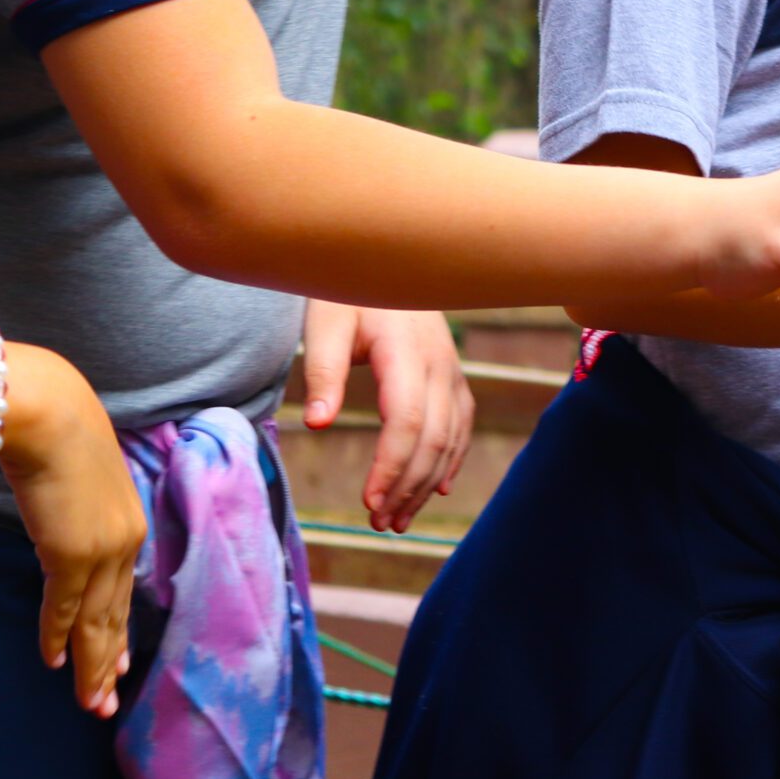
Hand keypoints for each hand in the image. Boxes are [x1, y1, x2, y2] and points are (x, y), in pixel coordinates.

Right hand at [0, 345, 144, 717]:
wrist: (46, 414)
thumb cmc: (58, 432)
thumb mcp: (81, 477)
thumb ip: (81, 508)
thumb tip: (65, 523)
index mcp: (130, 521)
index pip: (126, 588)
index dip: (121, 628)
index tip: (120, 661)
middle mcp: (125, 540)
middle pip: (117, 614)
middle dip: (110, 661)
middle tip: (106, 702)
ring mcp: (102, 550)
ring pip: (98, 622)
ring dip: (91, 665)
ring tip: (89, 702)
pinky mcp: (73, 554)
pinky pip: (65, 609)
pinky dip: (59, 639)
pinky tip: (55, 663)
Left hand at [300, 301, 473, 533]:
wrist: (383, 256)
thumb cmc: (347, 288)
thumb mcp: (325, 322)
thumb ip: (323, 372)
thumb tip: (318, 424)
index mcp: (406, 351)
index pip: (407, 420)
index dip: (391, 465)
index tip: (368, 501)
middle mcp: (438, 363)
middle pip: (434, 438)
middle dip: (408, 486)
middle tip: (378, 522)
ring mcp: (451, 368)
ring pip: (450, 437)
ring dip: (426, 482)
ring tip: (396, 519)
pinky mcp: (451, 373)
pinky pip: (461, 423)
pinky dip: (451, 459)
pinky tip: (438, 488)